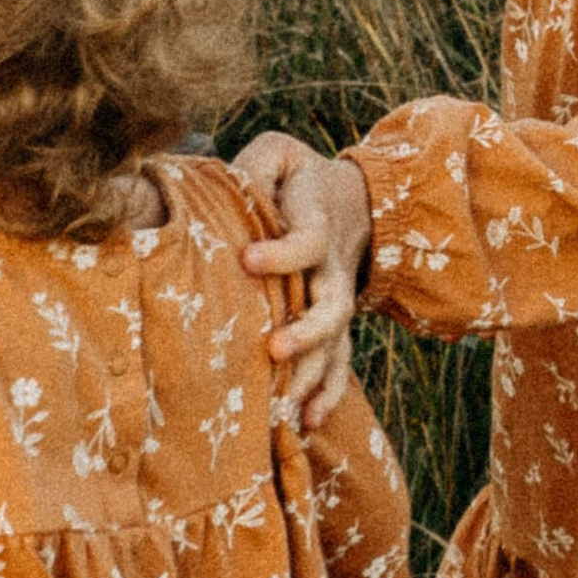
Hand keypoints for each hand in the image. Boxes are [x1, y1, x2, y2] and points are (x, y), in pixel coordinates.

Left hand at [237, 132, 372, 426]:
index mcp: (316, 223)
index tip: (246, 258)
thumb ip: (257, 166)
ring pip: (335, 344)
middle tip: (272, 348)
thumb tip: (231, 190)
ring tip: (286, 405)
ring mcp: (335, 302)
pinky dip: (327, 394)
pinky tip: (306, 423)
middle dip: (306, 331)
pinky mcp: (333, 327)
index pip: (308, 241)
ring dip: (313, 374)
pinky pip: (338, 365)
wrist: (346, 201)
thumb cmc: (295, 178)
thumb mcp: (278, 154)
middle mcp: (332, 270)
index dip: (282, 252)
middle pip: (332, 306)